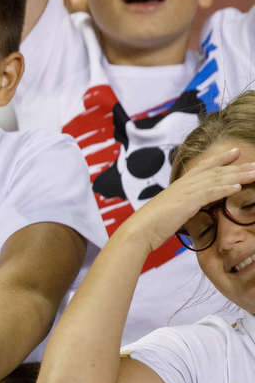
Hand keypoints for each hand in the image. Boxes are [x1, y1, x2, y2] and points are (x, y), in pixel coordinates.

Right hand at [116, 147, 254, 251]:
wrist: (138, 230)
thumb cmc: (153, 224)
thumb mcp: (173, 211)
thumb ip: (186, 206)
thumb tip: (194, 207)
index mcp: (180, 185)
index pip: (203, 167)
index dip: (221, 159)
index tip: (236, 152)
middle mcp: (183, 185)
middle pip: (215, 171)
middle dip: (237, 166)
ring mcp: (184, 193)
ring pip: (215, 179)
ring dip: (237, 175)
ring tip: (254, 173)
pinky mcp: (185, 203)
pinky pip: (208, 194)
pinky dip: (223, 189)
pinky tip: (237, 187)